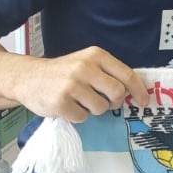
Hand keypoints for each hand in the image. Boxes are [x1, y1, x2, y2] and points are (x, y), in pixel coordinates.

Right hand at [17, 47, 147, 122]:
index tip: (144, 101)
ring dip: (93, 110)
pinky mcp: (60, 103)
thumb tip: (134, 91)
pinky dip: (78, 116)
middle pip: (117, 93)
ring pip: (100, 108)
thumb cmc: (64, 72)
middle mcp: (85, 67)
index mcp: (96, 55)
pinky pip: (82, 117)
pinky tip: (68, 106)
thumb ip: (108, 73)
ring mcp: (71, 85)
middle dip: (114, 102)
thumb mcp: (87, 63)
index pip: (126, 74)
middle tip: (104, 102)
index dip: (138, 90)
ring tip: (80, 101)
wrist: (28, 78)